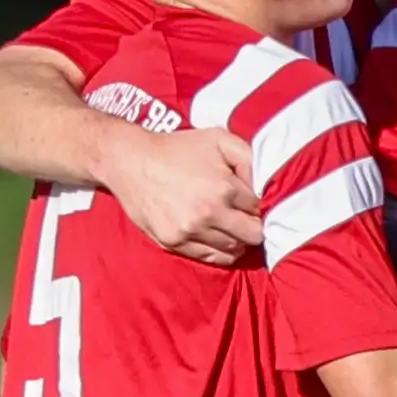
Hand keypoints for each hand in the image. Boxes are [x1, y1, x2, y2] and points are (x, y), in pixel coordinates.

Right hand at [99, 123, 259, 265]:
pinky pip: (210, 258)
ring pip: (233, 249)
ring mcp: (190, 231)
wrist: (129, 161)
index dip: (261, 204)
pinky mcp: (173, 243)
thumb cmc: (176, 148)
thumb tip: (268, 180)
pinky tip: (218, 236)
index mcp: (224, 188)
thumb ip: (249, 155)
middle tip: (249, 217)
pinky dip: (219, 251)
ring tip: (232, 225)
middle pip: (253, 235)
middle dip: (256, 226)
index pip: (261, 208)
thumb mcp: (217, 138)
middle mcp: (209, 213)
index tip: (255, 202)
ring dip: (238, 239)